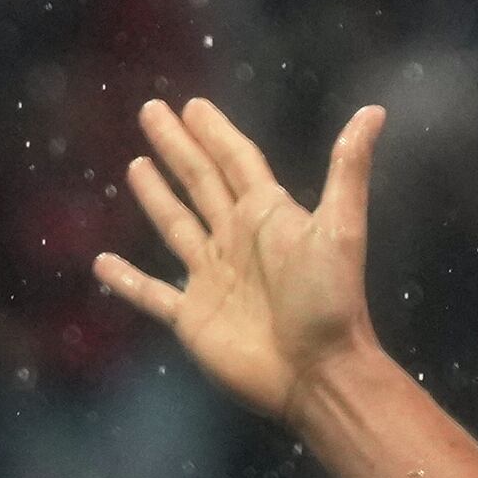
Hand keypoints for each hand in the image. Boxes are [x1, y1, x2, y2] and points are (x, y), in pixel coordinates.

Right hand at [93, 100, 385, 424]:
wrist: (318, 371)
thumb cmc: (330, 301)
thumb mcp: (341, 227)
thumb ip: (348, 168)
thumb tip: (375, 110)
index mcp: (268, 216)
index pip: (236, 162)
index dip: (216, 133)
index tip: (193, 106)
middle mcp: (237, 240)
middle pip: (200, 182)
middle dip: (178, 147)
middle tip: (152, 110)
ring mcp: (212, 277)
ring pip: (176, 226)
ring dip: (156, 196)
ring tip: (136, 164)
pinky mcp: (192, 317)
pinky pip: (152, 294)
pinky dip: (126, 280)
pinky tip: (102, 263)